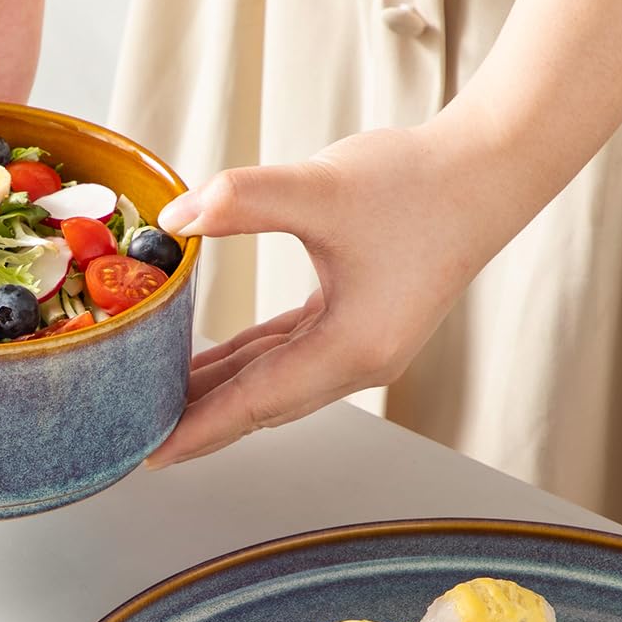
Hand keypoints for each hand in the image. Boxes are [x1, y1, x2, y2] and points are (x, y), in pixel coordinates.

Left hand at [148, 117, 531, 465]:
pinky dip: (243, 362)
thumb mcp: (320, 186)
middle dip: (196, 422)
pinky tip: (203, 364)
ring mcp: (360, 347)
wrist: (488, 168)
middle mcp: (357, 362)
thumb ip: (242, 201)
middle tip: (133, 432)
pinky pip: (285, 355)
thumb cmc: (417, 180)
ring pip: (270, 384)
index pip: (254, 404)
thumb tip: (173, 219)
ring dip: (215, 393)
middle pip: (258, 406)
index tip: (147, 454)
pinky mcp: (357, 324)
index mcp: (352, 348)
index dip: (196, 429)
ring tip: (152, 401)